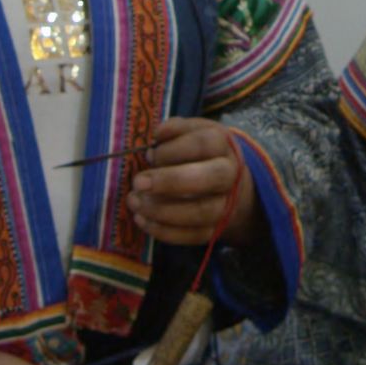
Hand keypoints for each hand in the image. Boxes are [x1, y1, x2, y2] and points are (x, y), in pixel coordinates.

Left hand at [129, 115, 251, 246]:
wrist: (230, 185)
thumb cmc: (201, 154)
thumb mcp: (193, 132)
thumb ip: (176, 129)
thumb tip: (158, 135)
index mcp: (223, 145)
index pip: (202, 144)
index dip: (173, 150)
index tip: (149, 154)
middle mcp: (229, 175)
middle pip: (209, 177)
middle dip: (171, 181)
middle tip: (138, 182)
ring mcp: (226, 204)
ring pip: (201, 211)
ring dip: (163, 210)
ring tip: (135, 202)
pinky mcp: (216, 229)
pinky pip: (194, 235)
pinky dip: (165, 231)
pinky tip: (142, 220)